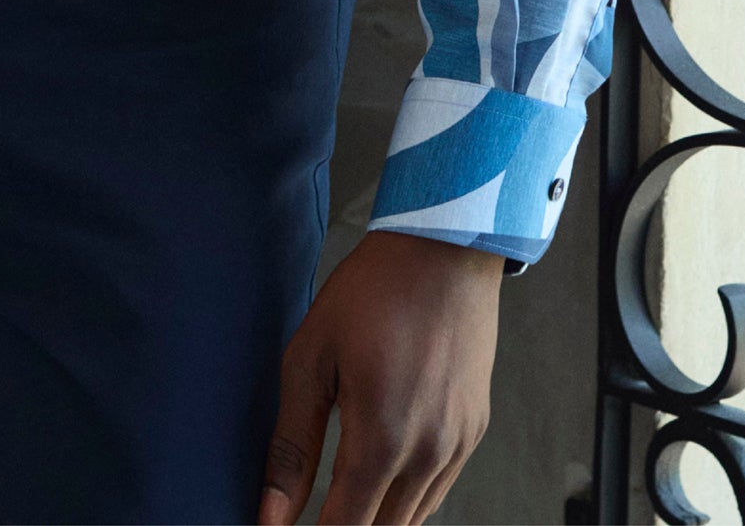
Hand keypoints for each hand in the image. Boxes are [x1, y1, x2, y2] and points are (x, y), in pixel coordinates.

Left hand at [258, 230, 500, 525]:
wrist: (446, 247)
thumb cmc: (373, 293)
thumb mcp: (312, 358)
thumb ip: (291, 447)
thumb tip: (269, 517)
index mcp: (383, 440)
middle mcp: (428, 454)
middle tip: (313, 511)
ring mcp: (458, 444)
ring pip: (413, 520)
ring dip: (376, 519)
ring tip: (341, 501)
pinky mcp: (474, 429)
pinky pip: (438, 491)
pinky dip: (407, 500)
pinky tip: (381, 480)